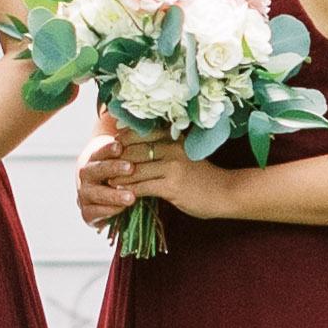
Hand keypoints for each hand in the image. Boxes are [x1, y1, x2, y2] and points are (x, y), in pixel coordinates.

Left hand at [77, 133, 233, 231]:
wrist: (226, 193)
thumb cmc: (204, 176)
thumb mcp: (186, 156)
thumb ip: (165, 150)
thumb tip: (137, 150)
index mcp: (174, 139)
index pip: (142, 134)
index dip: (123, 139)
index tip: (109, 145)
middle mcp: (172, 149)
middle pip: (135, 150)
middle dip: (116, 158)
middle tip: (101, 165)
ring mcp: (172, 167)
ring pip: (135, 169)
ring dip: (118, 176)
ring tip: (106, 180)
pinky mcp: (171, 186)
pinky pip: (142, 187)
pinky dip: (129, 190)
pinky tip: (120, 193)